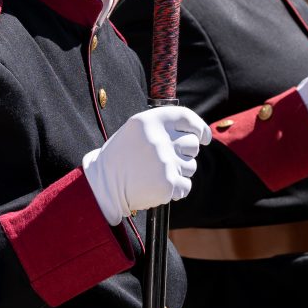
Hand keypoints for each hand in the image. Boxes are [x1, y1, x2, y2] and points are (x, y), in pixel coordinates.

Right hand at [82, 106, 211, 224]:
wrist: (104, 184)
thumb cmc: (122, 156)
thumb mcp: (137, 130)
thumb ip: (164, 128)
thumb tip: (198, 134)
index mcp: (150, 121)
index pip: (186, 117)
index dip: (199, 128)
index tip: (203, 137)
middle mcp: (159, 139)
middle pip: (192, 144)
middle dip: (185, 153)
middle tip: (167, 160)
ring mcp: (164, 162)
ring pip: (191, 166)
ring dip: (179, 172)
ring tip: (156, 173)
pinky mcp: (167, 183)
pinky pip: (186, 186)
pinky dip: (176, 189)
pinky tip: (158, 186)